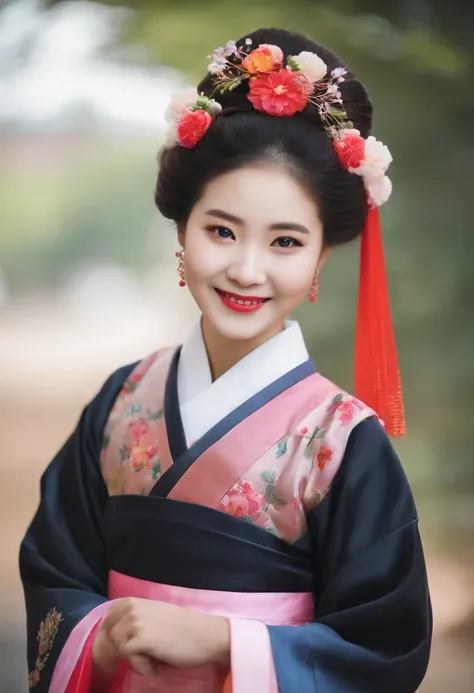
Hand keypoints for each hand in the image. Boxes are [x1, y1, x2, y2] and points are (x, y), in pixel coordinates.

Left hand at [94, 598, 230, 676]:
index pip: (106, 620)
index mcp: (133, 601)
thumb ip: (133, 619)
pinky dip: (142, 667)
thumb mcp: (154, 615)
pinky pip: (129, 659)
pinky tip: (157, 665)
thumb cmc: (183, 628)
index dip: (108, 637)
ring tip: (154, 659)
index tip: (116, 651)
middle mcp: (131, 608)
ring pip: (118, 649)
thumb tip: (111, 636)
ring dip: (134, 660)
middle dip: (121, 652)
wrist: (205, 635)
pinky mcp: (141, 639)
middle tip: (142, 659)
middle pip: (109, 637)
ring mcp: (135, 623)